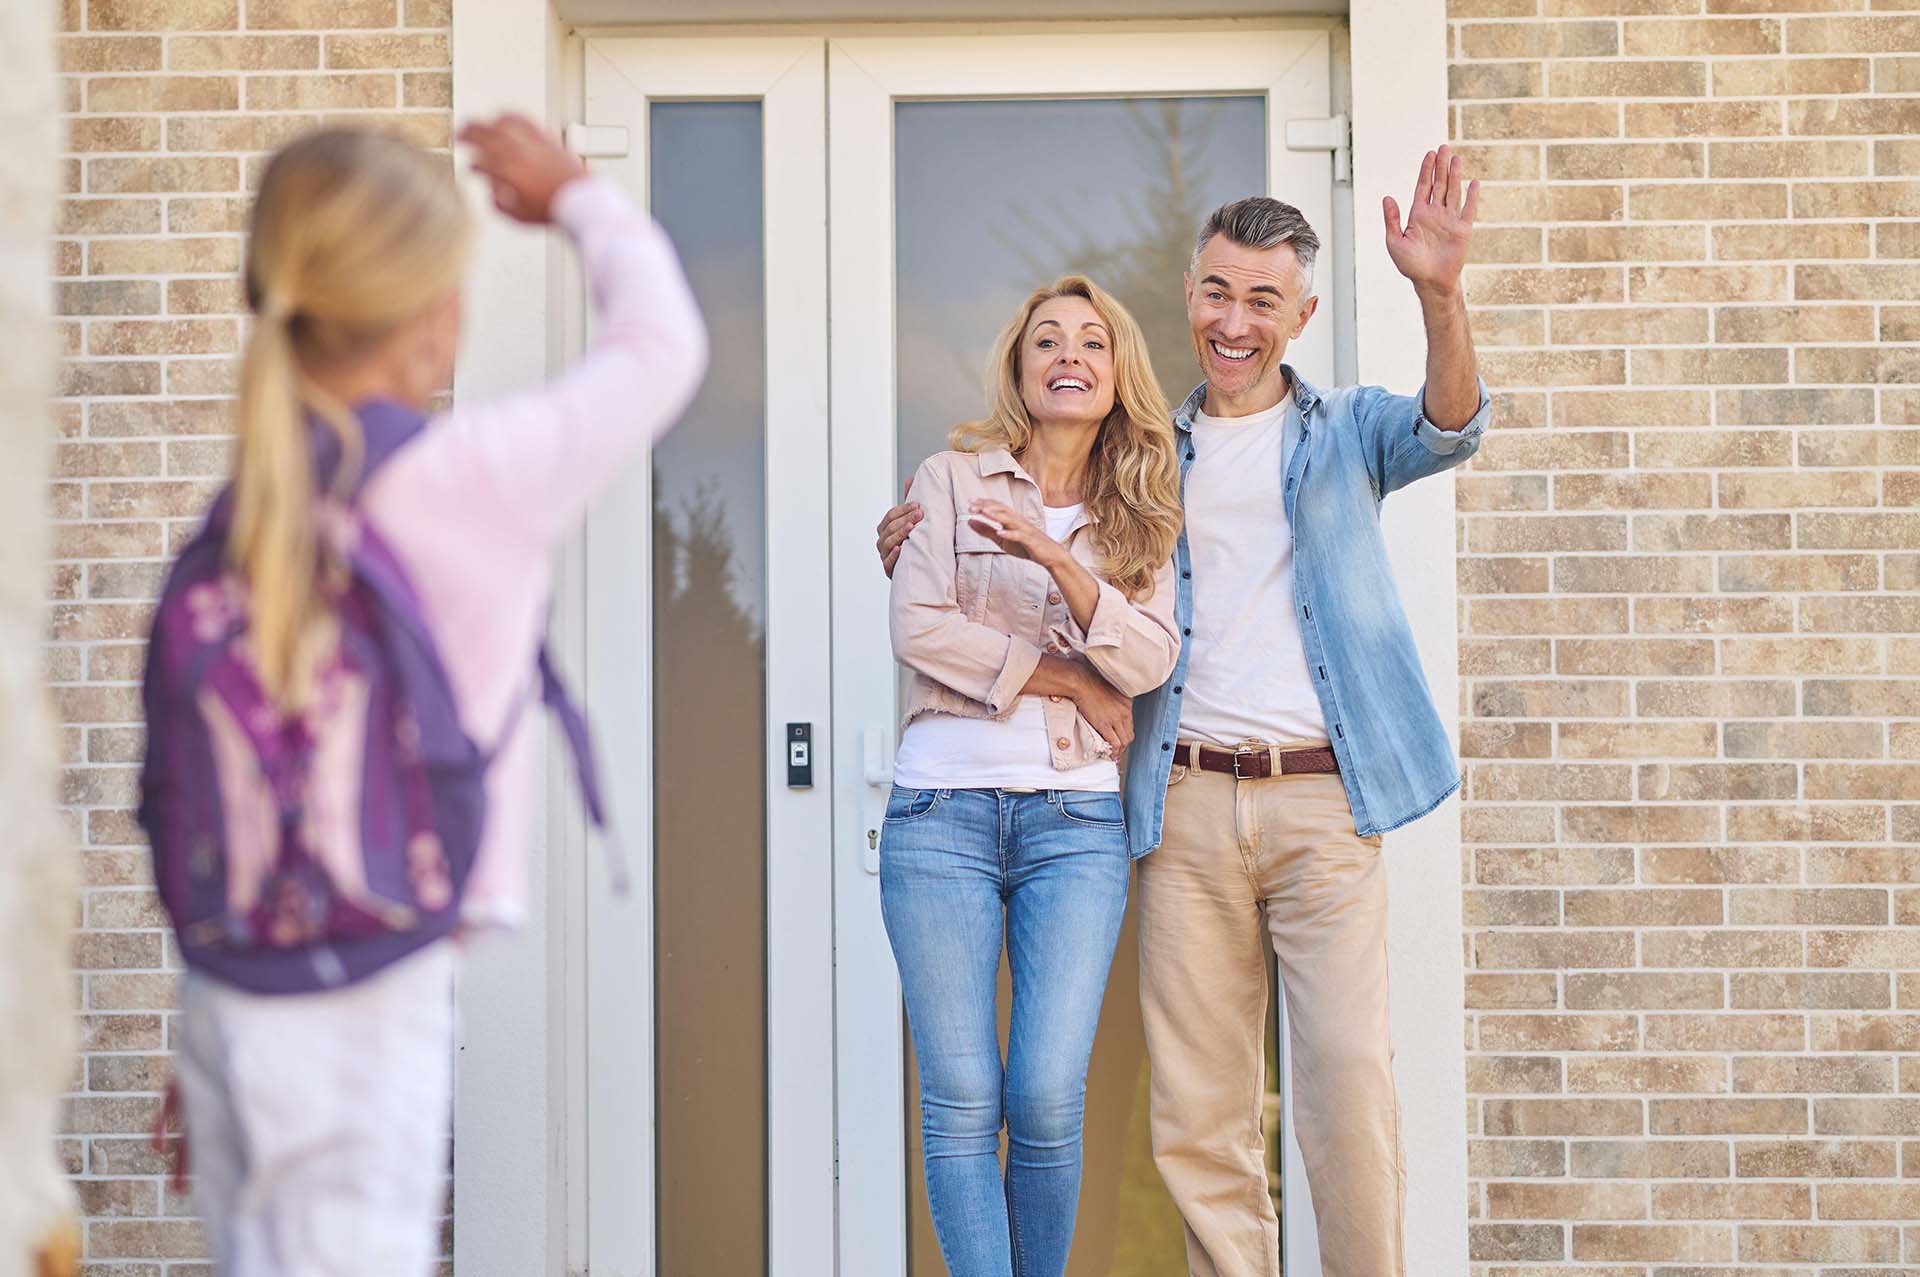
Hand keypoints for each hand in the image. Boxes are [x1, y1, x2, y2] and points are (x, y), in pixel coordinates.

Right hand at [458, 113, 586, 225]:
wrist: (581, 200)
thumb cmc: (552, 210)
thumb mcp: (518, 216)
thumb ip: (498, 203)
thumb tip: (490, 189)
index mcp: (506, 173)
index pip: (480, 163)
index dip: (473, 167)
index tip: (471, 170)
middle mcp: (516, 154)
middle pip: (484, 135)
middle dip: (468, 134)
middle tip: (459, 135)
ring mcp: (531, 143)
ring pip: (500, 124)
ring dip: (485, 122)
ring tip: (478, 124)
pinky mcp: (544, 138)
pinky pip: (522, 120)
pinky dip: (509, 116)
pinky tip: (504, 117)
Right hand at [876, 476, 919, 578]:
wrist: (918, 568)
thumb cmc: (912, 542)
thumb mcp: (911, 521)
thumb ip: (909, 502)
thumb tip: (910, 478)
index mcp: (885, 529)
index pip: (890, 516)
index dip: (902, 509)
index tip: (917, 505)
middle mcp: (883, 541)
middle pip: (889, 527)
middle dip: (904, 519)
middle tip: (919, 514)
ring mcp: (885, 556)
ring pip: (888, 543)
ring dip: (899, 534)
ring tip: (911, 528)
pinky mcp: (890, 570)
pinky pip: (888, 562)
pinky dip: (893, 555)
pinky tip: (901, 549)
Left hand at [965, 499, 1064, 567]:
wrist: (1050, 555)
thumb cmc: (1025, 546)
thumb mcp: (1001, 539)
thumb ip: (986, 530)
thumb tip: (969, 521)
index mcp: (1011, 520)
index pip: (996, 507)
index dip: (983, 504)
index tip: (969, 503)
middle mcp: (1018, 521)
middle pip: (1001, 510)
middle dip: (986, 507)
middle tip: (971, 506)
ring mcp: (1025, 530)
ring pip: (1010, 520)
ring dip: (996, 515)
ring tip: (984, 512)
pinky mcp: (1030, 540)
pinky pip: (1019, 535)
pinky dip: (1010, 534)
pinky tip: (1000, 533)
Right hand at [1070, 666, 1133, 756]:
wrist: (1082, 682)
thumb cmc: (1090, 684)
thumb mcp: (1109, 692)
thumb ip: (1113, 702)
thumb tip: (1109, 711)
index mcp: (1126, 704)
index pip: (1130, 726)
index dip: (1125, 736)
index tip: (1119, 742)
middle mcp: (1124, 712)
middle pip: (1129, 735)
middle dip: (1123, 746)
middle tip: (1116, 751)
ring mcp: (1115, 718)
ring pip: (1124, 741)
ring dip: (1119, 751)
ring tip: (1112, 754)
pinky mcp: (1105, 724)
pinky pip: (1114, 743)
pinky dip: (1113, 751)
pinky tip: (1109, 754)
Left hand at [1383, 144, 1477, 296]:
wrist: (1430, 282)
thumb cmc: (1410, 265)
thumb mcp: (1395, 241)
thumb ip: (1392, 219)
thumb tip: (1387, 197)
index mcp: (1418, 215)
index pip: (1423, 187)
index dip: (1426, 170)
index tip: (1429, 154)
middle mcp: (1435, 214)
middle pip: (1439, 184)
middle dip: (1441, 166)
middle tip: (1444, 147)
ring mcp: (1450, 220)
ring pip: (1453, 192)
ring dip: (1455, 175)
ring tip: (1456, 158)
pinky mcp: (1463, 229)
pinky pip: (1468, 209)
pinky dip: (1472, 196)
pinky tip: (1474, 182)